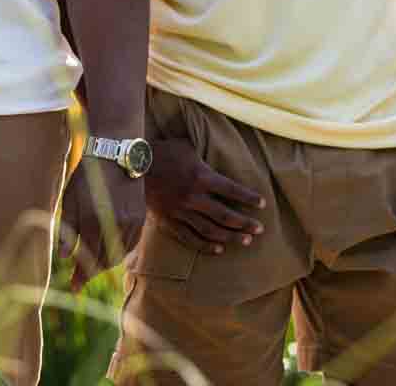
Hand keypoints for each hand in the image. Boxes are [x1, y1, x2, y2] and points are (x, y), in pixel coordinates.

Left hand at [57, 160, 145, 290]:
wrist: (115, 153)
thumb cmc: (87, 174)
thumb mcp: (69, 199)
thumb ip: (67, 229)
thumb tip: (64, 256)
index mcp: (92, 219)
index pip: (87, 257)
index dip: (80, 275)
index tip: (74, 287)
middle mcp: (114, 224)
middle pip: (104, 260)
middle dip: (92, 272)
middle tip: (81, 278)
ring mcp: (130, 222)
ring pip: (119, 254)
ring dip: (105, 263)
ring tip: (93, 264)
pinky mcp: (140, 218)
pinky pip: (130, 244)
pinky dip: (119, 252)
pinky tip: (110, 251)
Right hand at [142, 138, 264, 252]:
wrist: (133, 165)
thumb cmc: (162, 151)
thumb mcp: (186, 146)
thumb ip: (204, 156)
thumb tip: (218, 154)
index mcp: (201, 176)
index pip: (232, 190)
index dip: (249, 198)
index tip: (262, 204)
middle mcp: (193, 197)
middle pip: (226, 215)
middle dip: (245, 223)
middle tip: (259, 229)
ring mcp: (180, 211)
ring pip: (211, 230)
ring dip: (230, 237)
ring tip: (246, 241)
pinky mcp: (168, 221)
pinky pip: (189, 238)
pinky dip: (205, 245)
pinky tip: (219, 249)